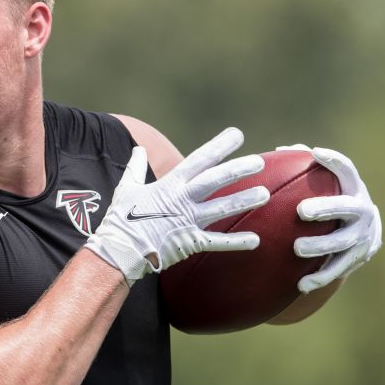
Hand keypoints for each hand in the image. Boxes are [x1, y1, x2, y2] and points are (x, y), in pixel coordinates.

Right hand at [86, 128, 269, 284]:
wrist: (119, 249)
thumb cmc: (120, 219)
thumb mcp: (126, 188)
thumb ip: (135, 168)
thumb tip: (138, 149)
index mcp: (169, 185)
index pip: (198, 160)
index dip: (218, 146)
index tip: (236, 135)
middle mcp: (182, 200)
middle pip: (215, 180)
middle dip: (238, 169)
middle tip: (259, 161)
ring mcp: (188, 221)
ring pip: (222, 208)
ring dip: (244, 200)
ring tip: (265, 194)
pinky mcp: (191, 242)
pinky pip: (218, 242)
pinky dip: (237, 242)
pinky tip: (256, 239)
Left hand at [279, 144, 382, 292]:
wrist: (364, 233)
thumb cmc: (333, 199)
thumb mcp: (328, 184)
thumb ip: (305, 168)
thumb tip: (280, 152)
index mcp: (353, 188)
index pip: (347, 170)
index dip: (335, 161)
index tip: (316, 153)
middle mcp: (363, 211)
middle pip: (347, 209)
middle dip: (326, 208)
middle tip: (302, 211)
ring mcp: (362, 237)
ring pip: (343, 243)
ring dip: (320, 246)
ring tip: (297, 248)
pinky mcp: (356, 259)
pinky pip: (337, 269)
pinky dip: (320, 277)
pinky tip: (301, 285)